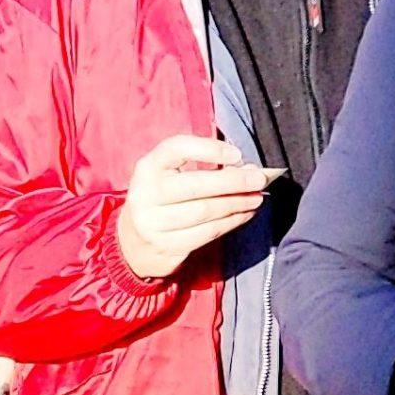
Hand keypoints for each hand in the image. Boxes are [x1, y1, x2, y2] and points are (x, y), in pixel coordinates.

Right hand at [114, 135, 280, 279]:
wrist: (135, 241)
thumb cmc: (164, 198)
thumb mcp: (172, 174)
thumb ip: (206, 166)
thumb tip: (249, 170)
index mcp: (148, 167)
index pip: (176, 148)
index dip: (208, 149)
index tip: (237, 154)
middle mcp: (146, 193)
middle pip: (195, 185)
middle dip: (233, 182)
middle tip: (259, 179)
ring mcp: (153, 222)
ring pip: (204, 211)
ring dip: (237, 203)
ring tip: (257, 197)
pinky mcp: (167, 245)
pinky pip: (208, 232)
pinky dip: (232, 221)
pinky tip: (245, 213)